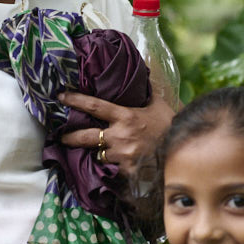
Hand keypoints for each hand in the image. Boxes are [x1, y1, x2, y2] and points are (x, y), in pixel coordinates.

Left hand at [59, 91, 174, 175]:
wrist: (182, 153)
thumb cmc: (170, 126)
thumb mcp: (159, 106)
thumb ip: (147, 92)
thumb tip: (144, 72)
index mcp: (125, 116)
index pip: (95, 106)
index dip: (76, 100)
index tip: (61, 97)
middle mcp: (119, 135)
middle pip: (85, 136)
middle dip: (70, 137)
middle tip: (61, 138)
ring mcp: (121, 155)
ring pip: (98, 154)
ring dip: (97, 153)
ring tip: (94, 153)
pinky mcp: (126, 171)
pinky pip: (112, 169)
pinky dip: (111, 167)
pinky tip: (112, 168)